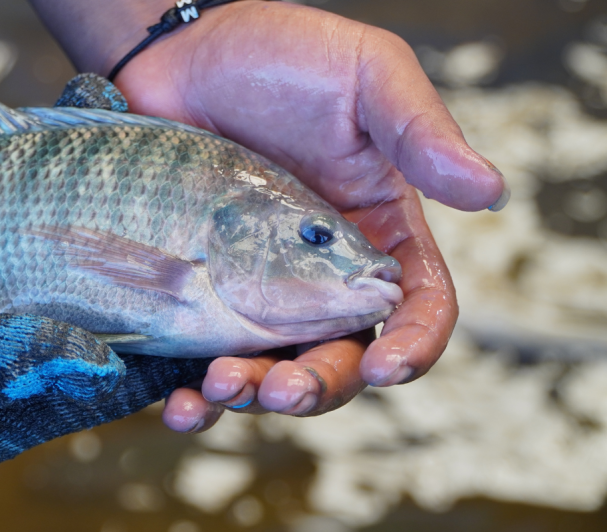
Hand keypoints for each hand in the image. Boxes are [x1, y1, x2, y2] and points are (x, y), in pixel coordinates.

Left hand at [106, 1, 506, 427]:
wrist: (174, 55)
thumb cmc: (274, 55)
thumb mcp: (361, 75)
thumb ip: (418, 131)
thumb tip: (489, 191)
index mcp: (375, 233)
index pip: (416, 306)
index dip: (414, 345)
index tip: (386, 365)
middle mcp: (318, 274)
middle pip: (339, 356)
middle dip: (318, 385)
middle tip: (281, 389)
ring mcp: (253, 288)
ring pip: (271, 368)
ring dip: (253, 394)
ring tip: (221, 388)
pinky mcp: (195, 294)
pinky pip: (200, 359)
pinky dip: (195, 397)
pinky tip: (181, 405)